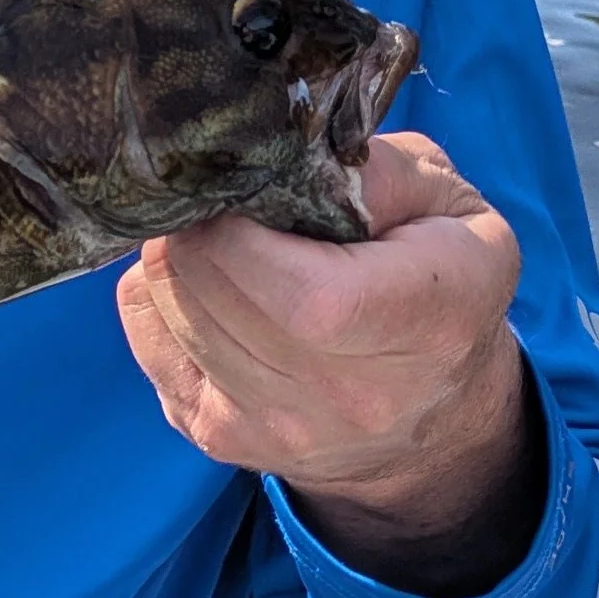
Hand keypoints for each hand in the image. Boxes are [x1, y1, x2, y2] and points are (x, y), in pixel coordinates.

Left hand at [115, 129, 537, 585]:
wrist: (437, 421)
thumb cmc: (445, 283)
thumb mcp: (451, 203)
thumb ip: (378, 170)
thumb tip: (283, 159)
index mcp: (429, 323)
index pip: (302, 296)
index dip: (242, 232)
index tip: (243, 188)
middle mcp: (353, 396)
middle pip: (213, 291)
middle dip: (197, 223)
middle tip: (221, 196)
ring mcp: (279, 429)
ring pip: (170, 308)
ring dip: (177, 256)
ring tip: (221, 238)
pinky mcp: (221, 438)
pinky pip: (147, 336)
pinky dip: (159, 294)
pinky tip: (207, 283)